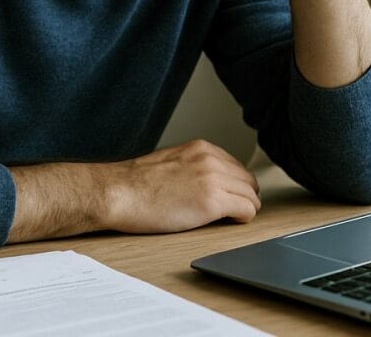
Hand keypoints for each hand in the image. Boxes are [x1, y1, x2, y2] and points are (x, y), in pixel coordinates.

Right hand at [102, 140, 260, 232]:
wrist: (118, 193)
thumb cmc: (135, 184)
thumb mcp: (170, 163)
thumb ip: (192, 167)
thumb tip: (205, 183)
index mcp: (200, 148)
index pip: (236, 166)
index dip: (235, 185)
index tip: (231, 197)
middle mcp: (210, 159)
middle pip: (248, 180)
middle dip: (244, 197)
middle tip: (234, 211)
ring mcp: (213, 179)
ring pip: (252, 196)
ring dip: (245, 208)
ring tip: (230, 218)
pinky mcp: (212, 202)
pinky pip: (247, 210)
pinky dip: (243, 219)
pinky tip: (229, 222)